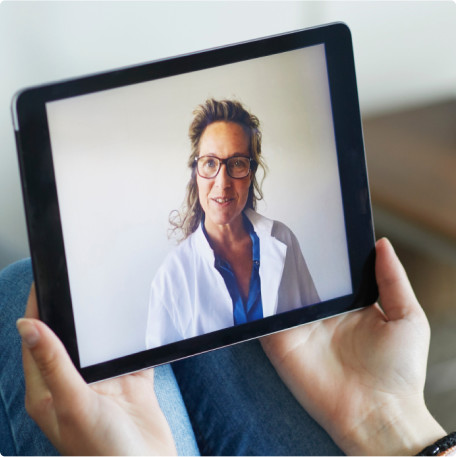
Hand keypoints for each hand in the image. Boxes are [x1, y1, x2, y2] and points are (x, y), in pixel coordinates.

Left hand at [17, 284, 175, 455]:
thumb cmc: (103, 452)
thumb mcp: (74, 404)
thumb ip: (53, 364)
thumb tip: (26, 326)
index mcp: (48, 392)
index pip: (35, 341)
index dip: (37, 310)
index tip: (45, 280)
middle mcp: (74, 385)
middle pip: (68, 338)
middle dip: (72, 310)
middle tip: (78, 278)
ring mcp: (104, 383)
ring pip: (100, 343)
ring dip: (104, 322)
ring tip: (107, 291)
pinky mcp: (130, 383)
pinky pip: (131, 352)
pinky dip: (134, 337)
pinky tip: (139, 320)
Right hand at [262, 238, 444, 454]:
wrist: (378, 415)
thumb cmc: (400, 370)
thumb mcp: (407, 317)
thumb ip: (392, 279)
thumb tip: (381, 243)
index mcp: (348, 304)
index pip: (330, 271)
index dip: (322, 251)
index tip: (314, 224)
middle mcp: (321, 313)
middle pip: (300, 279)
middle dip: (290, 258)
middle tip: (281, 228)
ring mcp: (298, 327)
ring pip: (278, 294)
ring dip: (270, 275)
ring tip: (262, 246)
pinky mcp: (280, 343)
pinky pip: (264, 317)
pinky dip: (256, 301)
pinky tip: (252, 278)